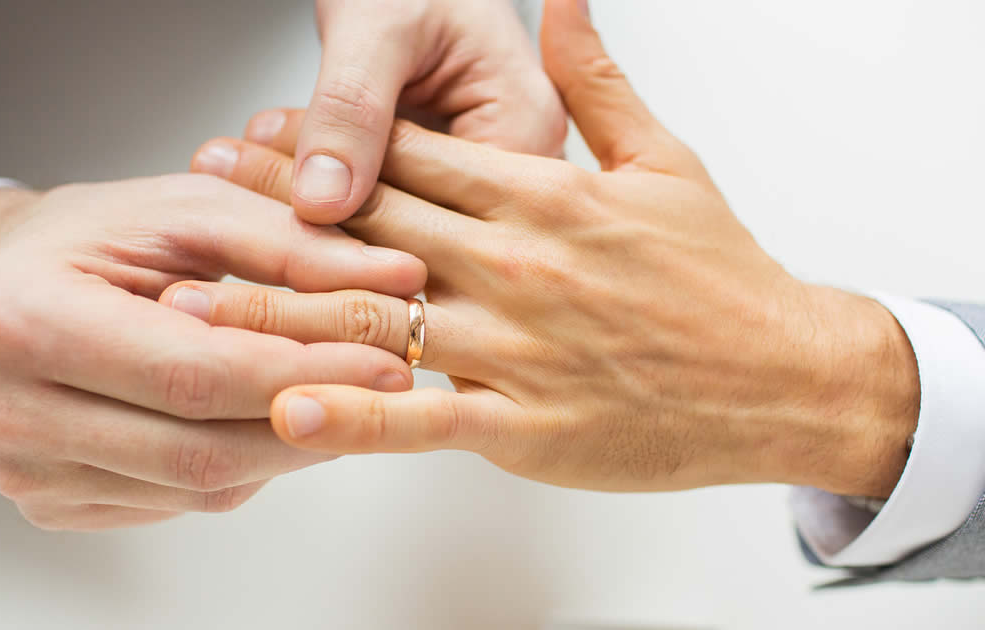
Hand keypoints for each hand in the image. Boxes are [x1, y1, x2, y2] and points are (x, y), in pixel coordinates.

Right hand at [0, 175, 424, 529]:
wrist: (9, 281)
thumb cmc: (94, 237)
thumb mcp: (189, 210)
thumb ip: (290, 244)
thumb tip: (398, 276)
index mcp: (21, 319)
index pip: (192, 374)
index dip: (302, 373)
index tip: (386, 360)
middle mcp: (5, 409)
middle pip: (199, 449)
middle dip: (312, 420)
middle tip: (388, 390)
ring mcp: (24, 470)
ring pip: (199, 486)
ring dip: (289, 447)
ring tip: (343, 396)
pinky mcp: (52, 504)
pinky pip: (179, 502)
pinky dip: (245, 464)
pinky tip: (274, 420)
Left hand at [185, 0, 919, 496]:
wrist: (786, 374)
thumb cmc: (724, 274)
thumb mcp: (665, 160)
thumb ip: (599, 78)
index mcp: (545, 194)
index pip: (411, 157)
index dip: (323, 142)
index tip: (255, 132)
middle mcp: (520, 264)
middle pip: (375, 224)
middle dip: (280, 206)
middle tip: (199, 193)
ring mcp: (520, 347)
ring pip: (380, 319)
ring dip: (283, 306)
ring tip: (197, 299)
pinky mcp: (529, 424)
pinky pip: (425, 420)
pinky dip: (356, 416)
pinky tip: (289, 410)